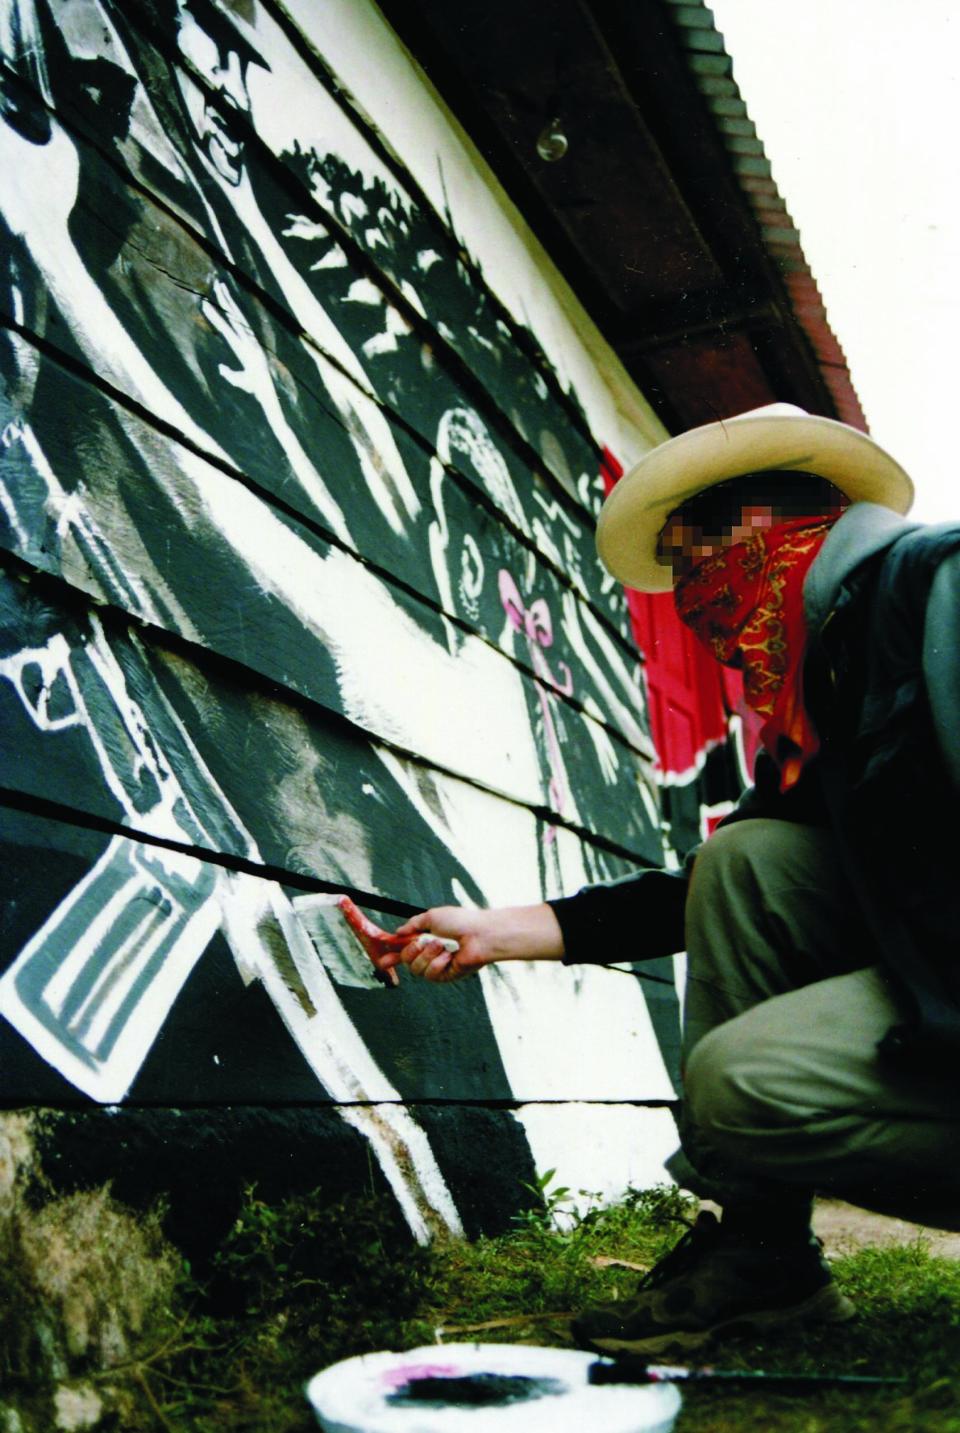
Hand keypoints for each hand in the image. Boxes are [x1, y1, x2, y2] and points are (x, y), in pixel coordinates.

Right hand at [387, 903, 564, 983]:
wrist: (480, 934)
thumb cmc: (461, 922)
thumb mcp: (432, 917)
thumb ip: (413, 924)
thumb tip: (399, 932)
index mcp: (426, 938)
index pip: (404, 950)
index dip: (392, 956)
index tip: (382, 960)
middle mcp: (430, 953)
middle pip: (406, 961)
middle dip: (409, 952)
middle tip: (420, 942)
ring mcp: (438, 965)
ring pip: (416, 969)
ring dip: (427, 955)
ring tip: (442, 945)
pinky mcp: (446, 976)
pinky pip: (431, 975)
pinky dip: (437, 963)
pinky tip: (449, 956)